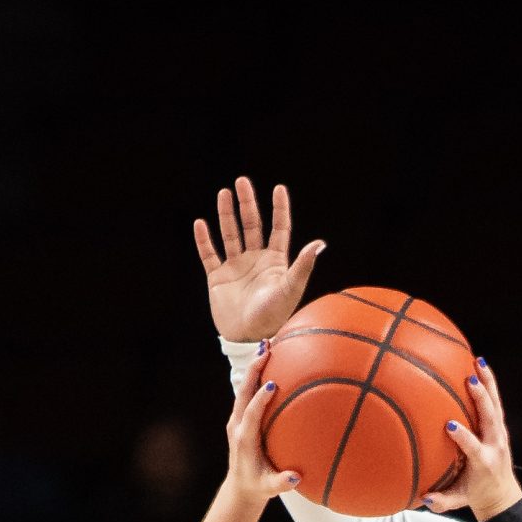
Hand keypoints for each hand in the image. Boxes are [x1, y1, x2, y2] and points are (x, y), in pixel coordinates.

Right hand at [194, 176, 324, 344]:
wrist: (249, 339)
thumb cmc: (274, 317)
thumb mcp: (290, 289)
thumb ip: (303, 265)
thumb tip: (320, 244)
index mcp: (275, 263)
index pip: (279, 229)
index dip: (279, 209)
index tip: (278, 188)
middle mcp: (256, 261)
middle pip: (252, 225)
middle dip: (247, 204)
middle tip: (242, 182)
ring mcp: (236, 268)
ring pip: (230, 234)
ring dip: (227, 215)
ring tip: (224, 193)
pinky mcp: (218, 278)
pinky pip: (209, 255)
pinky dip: (204, 240)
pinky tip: (201, 224)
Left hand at [224, 351, 300, 503]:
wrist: (240, 487)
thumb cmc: (259, 487)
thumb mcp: (269, 488)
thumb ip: (281, 483)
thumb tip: (296, 477)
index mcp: (243, 439)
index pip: (251, 414)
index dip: (260, 399)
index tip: (273, 384)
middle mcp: (237, 424)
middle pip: (243, 391)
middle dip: (253, 370)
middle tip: (266, 349)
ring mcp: (237, 418)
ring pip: (244, 386)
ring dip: (254, 366)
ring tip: (267, 345)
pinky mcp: (241, 416)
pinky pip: (249, 392)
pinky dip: (258, 376)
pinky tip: (271, 362)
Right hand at [420, 360, 520, 521]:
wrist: (502, 495)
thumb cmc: (475, 495)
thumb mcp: (459, 501)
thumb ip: (442, 502)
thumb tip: (424, 499)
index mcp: (485, 463)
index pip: (474, 448)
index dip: (464, 437)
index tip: (450, 425)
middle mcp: (495, 446)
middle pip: (491, 420)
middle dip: (481, 400)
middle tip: (470, 380)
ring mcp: (500, 436)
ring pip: (496, 406)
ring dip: (488, 383)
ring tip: (478, 362)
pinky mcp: (500, 428)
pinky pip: (495, 403)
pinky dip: (489, 384)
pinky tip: (480, 365)